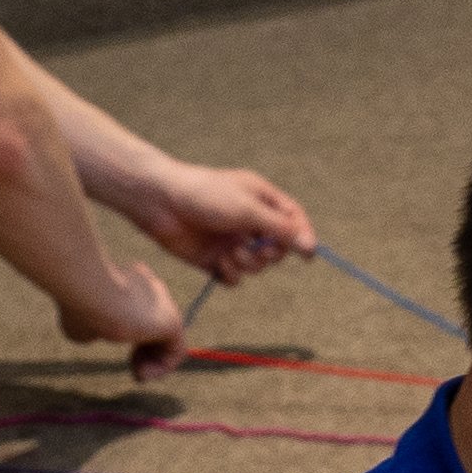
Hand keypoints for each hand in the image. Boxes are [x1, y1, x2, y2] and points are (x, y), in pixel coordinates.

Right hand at [61, 254, 189, 367]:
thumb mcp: (80, 317)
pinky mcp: (173, 322)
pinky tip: (143, 373)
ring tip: (138, 374)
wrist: (90, 288)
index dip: (127, 332)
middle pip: (156, 325)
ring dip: (153, 362)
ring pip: (168, 339)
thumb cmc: (80, 302)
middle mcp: (151, 288)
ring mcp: (164, 304)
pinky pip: (176, 351)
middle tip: (133, 368)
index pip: (138, 309)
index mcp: (129, 280)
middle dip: (145, 351)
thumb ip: (91, 324)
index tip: (111, 344)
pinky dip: (162, 367)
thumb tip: (92, 335)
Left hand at [127, 159, 316, 286]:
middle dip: (268, 254)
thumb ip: (281, 229)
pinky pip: (234, 277)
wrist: (161, 203)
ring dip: (247, 264)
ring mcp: (231, 241)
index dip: (302, 236)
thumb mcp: (248, 209)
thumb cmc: (205, 195)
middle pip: (277, 249)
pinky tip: (218, 262)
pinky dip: (230, 273)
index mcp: (260, 199)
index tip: (307, 253)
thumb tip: (311, 247)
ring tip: (230, 253)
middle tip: (256, 250)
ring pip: (256, 266)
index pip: (293, 220)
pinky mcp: (214, 259)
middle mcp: (248, 221)